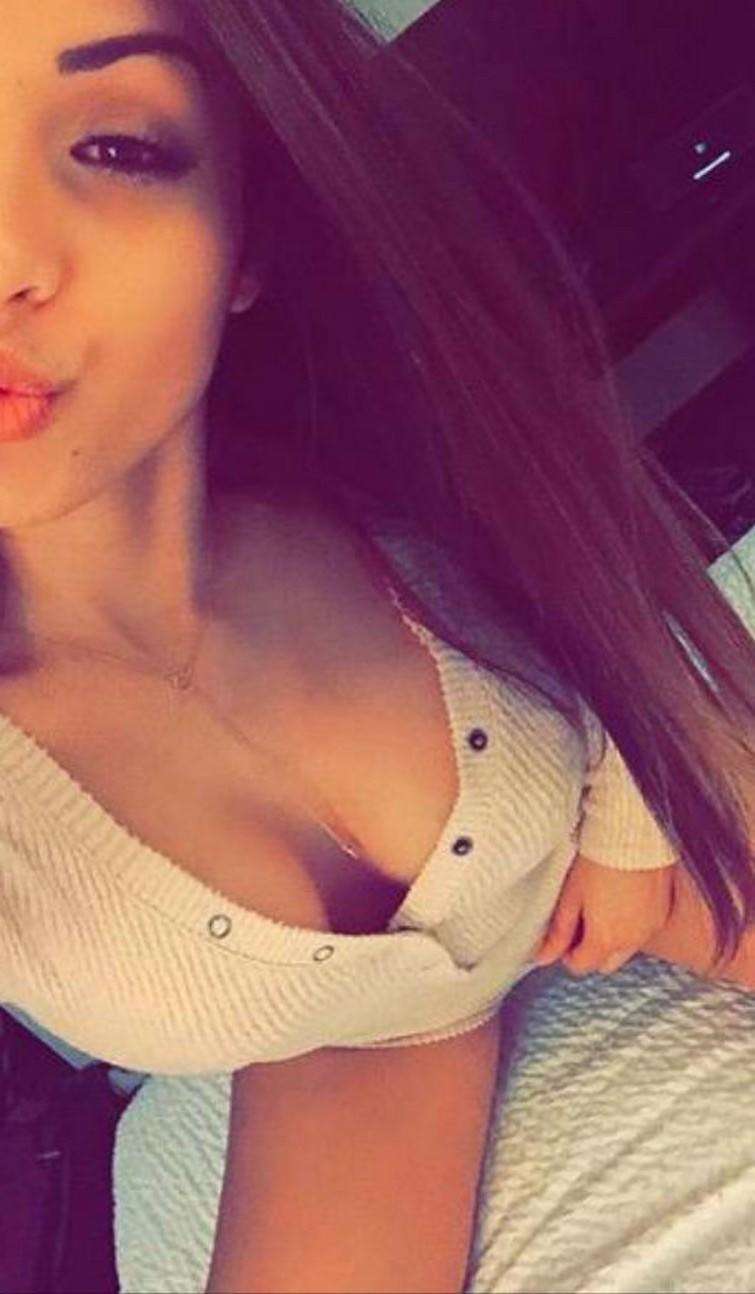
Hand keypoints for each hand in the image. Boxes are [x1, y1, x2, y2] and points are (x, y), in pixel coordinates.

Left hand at [531, 852, 677, 975]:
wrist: (635, 834)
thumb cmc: (600, 861)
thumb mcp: (572, 895)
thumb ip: (559, 931)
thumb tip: (543, 956)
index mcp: (605, 939)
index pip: (582, 966)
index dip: (568, 955)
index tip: (564, 940)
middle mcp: (631, 940)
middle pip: (606, 962)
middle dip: (592, 951)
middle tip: (582, 926)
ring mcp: (650, 928)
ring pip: (627, 949)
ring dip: (613, 940)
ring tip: (602, 909)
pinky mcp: (664, 913)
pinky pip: (644, 931)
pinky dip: (632, 926)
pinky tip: (623, 902)